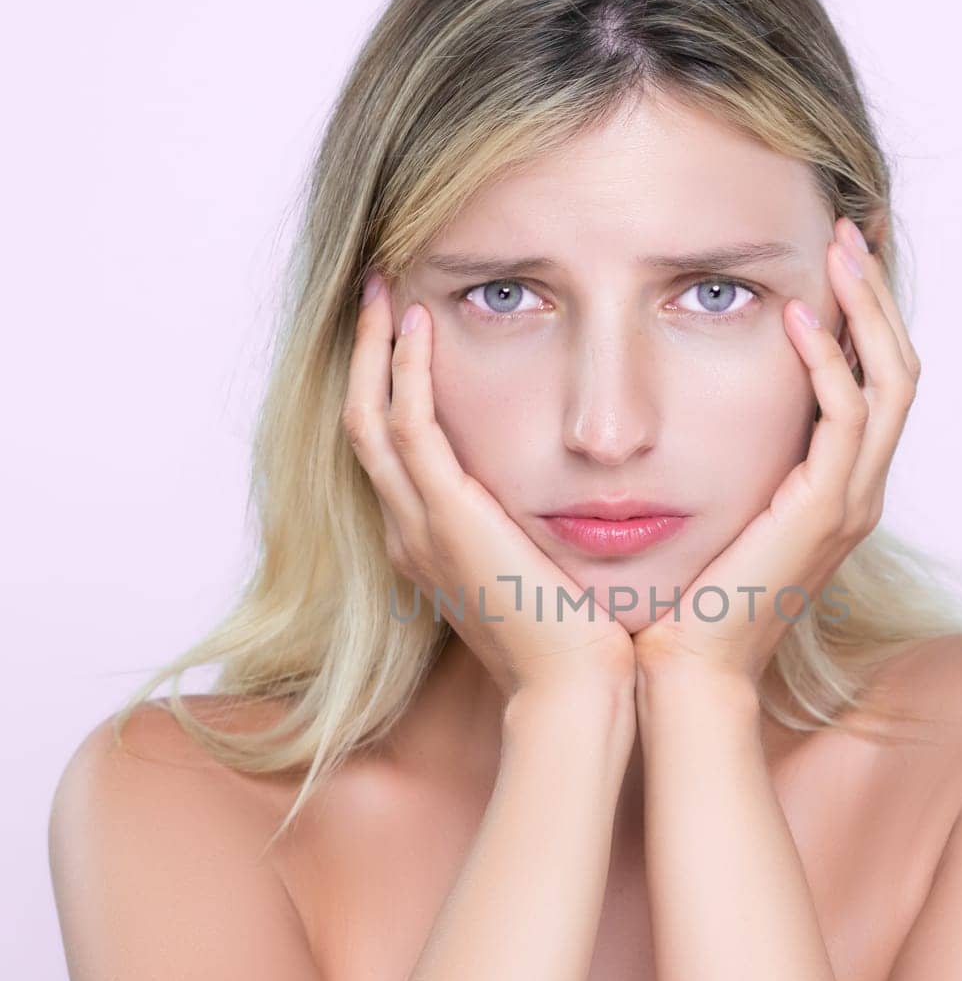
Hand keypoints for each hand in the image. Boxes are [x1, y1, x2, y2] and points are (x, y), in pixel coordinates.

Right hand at [343, 274, 634, 700]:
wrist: (576, 689)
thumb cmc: (577, 639)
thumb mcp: (544, 574)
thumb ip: (534, 535)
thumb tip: (564, 501)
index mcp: (431, 546)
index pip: (393, 452)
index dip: (390, 389)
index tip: (409, 336)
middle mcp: (411, 534)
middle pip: (364, 426)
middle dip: (369, 357)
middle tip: (380, 294)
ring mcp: (420, 529)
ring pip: (372, 418)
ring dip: (377, 350)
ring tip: (388, 291)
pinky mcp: (447, 521)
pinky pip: (409, 428)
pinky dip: (408, 373)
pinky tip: (421, 327)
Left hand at [633, 216, 920, 686]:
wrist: (681, 666)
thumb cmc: (684, 593)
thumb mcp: (715, 505)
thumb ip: (727, 454)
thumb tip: (691, 397)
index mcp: (835, 490)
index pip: (874, 384)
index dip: (866, 317)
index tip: (836, 257)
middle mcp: (856, 493)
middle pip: (898, 371)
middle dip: (877, 295)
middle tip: (850, 229)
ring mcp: (847, 504)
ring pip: (889, 383)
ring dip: (866, 309)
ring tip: (837, 248)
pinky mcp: (822, 513)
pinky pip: (844, 419)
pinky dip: (828, 362)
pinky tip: (796, 318)